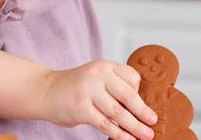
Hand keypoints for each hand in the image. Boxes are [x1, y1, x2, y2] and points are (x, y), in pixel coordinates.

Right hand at [42, 60, 156, 139]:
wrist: (47, 90)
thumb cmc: (76, 87)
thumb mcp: (96, 78)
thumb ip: (114, 87)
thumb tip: (141, 108)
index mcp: (105, 66)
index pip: (131, 75)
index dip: (139, 92)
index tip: (144, 105)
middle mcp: (97, 75)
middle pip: (127, 93)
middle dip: (142, 111)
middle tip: (153, 122)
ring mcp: (88, 91)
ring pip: (118, 111)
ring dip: (134, 126)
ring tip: (146, 136)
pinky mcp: (81, 108)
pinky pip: (105, 124)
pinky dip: (119, 134)